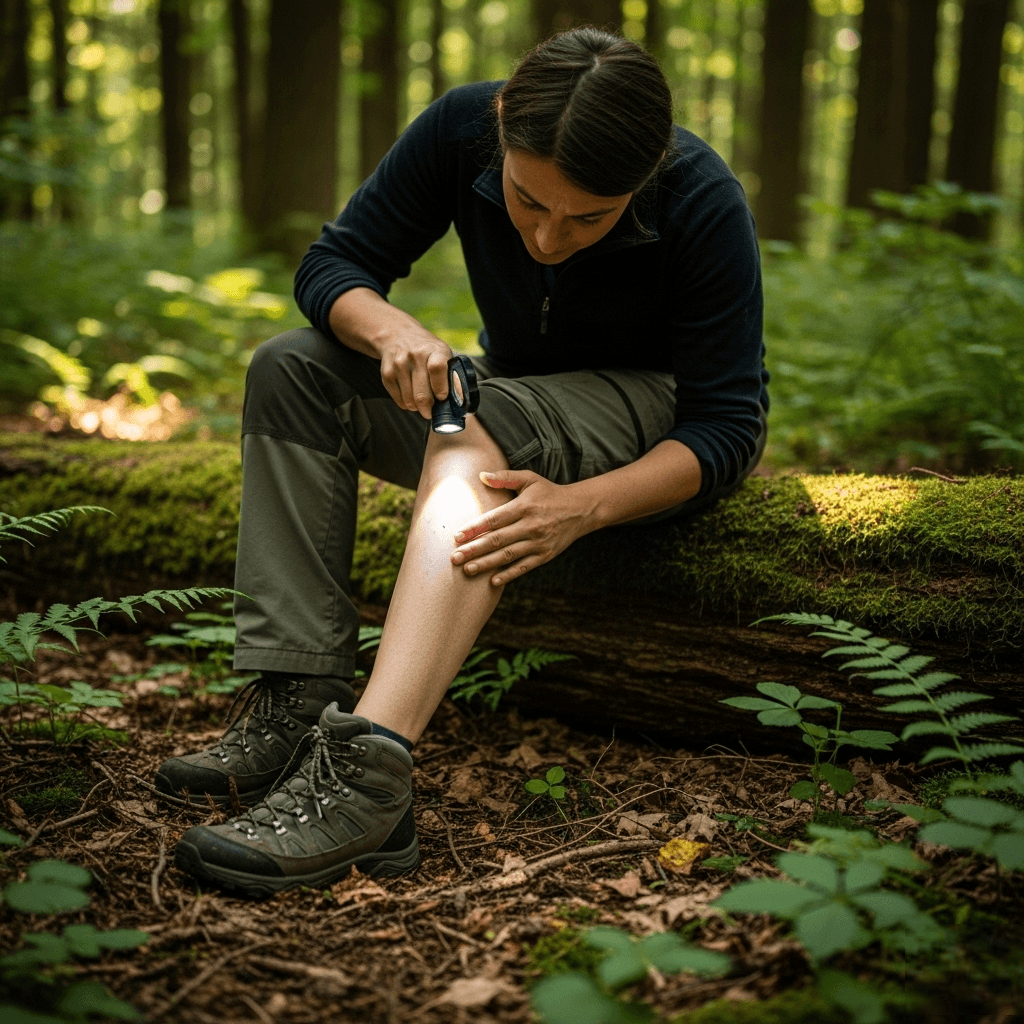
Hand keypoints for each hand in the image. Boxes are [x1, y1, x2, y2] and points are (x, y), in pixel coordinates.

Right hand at [377, 324, 452, 418]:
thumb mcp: (443, 354)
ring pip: (409, 400)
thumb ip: (452, 375)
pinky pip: (398, 400)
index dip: (440, 388)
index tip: (442, 398)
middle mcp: (415, 355)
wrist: (398, 335)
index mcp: (435, 350)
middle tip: (430, 412)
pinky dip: (405, 404)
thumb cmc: (427, 351)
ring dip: (416, 408)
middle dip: (428, 409)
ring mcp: (399, 364)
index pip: (437, 369)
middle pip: (422, 393)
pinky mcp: (387, 373)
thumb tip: (460, 400)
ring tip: (420, 403)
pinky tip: (410, 397)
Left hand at [451, 470, 591, 585]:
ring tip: (467, 569)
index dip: (475, 528)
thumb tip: (481, 475)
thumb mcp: (530, 479)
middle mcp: (531, 525)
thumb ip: (505, 478)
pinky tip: (492, 581)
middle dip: (474, 550)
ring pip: (508, 555)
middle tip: (454, 557)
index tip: (457, 536)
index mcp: (525, 506)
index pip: (495, 519)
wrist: (581, 509)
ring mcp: (539, 542)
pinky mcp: (546, 555)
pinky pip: (524, 567)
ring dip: (486, 563)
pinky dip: (509, 574)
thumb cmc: (549, 493)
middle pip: (498, 540)